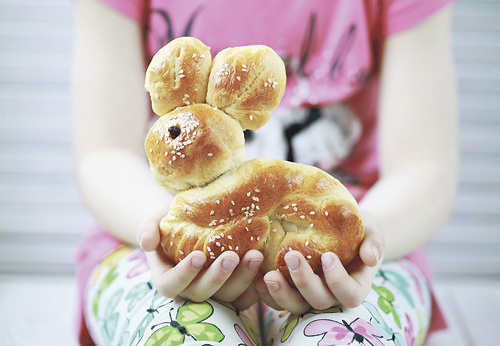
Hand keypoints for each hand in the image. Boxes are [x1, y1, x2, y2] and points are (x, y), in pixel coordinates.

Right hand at [137, 216, 263, 309]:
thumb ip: (148, 228)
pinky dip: (256, 286)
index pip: (171, 284)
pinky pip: (245, 297)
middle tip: (232, 256)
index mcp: (167, 277)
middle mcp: (190, 290)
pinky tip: (266, 267)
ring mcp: (212, 292)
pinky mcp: (233, 291)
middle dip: (218, 276)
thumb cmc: (170, 221)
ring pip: (227, 297)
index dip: (184, 274)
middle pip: (203, 293)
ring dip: (242, 279)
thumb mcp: (154, 219)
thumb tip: (147, 241)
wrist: (192, 222)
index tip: (198, 256)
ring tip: (255, 255)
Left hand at [255, 210, 383, 313]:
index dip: (338, 281)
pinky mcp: (292, 290)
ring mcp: (310, 296)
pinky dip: (267, 293)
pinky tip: (257, 277)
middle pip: (319, 301)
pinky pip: (279, 300)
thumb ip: (374, 242)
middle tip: (291, 256)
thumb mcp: (372, 230)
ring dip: (282, 293)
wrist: (341, 228)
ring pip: (296, 306)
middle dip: (304, 281)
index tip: (328, 256)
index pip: (349, 294)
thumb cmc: (359, 228)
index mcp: (355, 286)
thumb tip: (371, 257)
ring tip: (269, 275)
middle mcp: (332, 296)